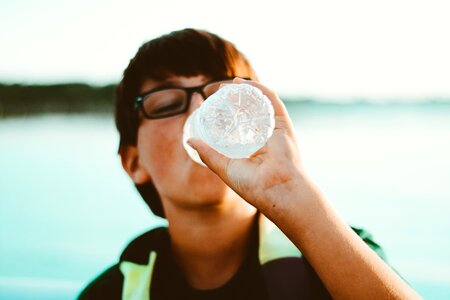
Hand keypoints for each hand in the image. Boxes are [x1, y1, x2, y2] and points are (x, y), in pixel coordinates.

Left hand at [187, 77, 305, 214]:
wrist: (277, 191)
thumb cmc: (253, 186)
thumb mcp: (224, 167)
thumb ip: (208, 154)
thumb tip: (190, 141)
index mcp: (255, 149)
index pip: (241, 126)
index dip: (228, 114)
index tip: (213, 105)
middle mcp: (267, 137)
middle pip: (251, 111)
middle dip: (236, 98)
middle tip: (219, 91)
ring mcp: (276, 129)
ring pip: (260, 103)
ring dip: (245, 90)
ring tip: (229, 83)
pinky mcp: (283, 123)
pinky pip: (271, 100)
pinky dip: (258, 88)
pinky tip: (242, 83)